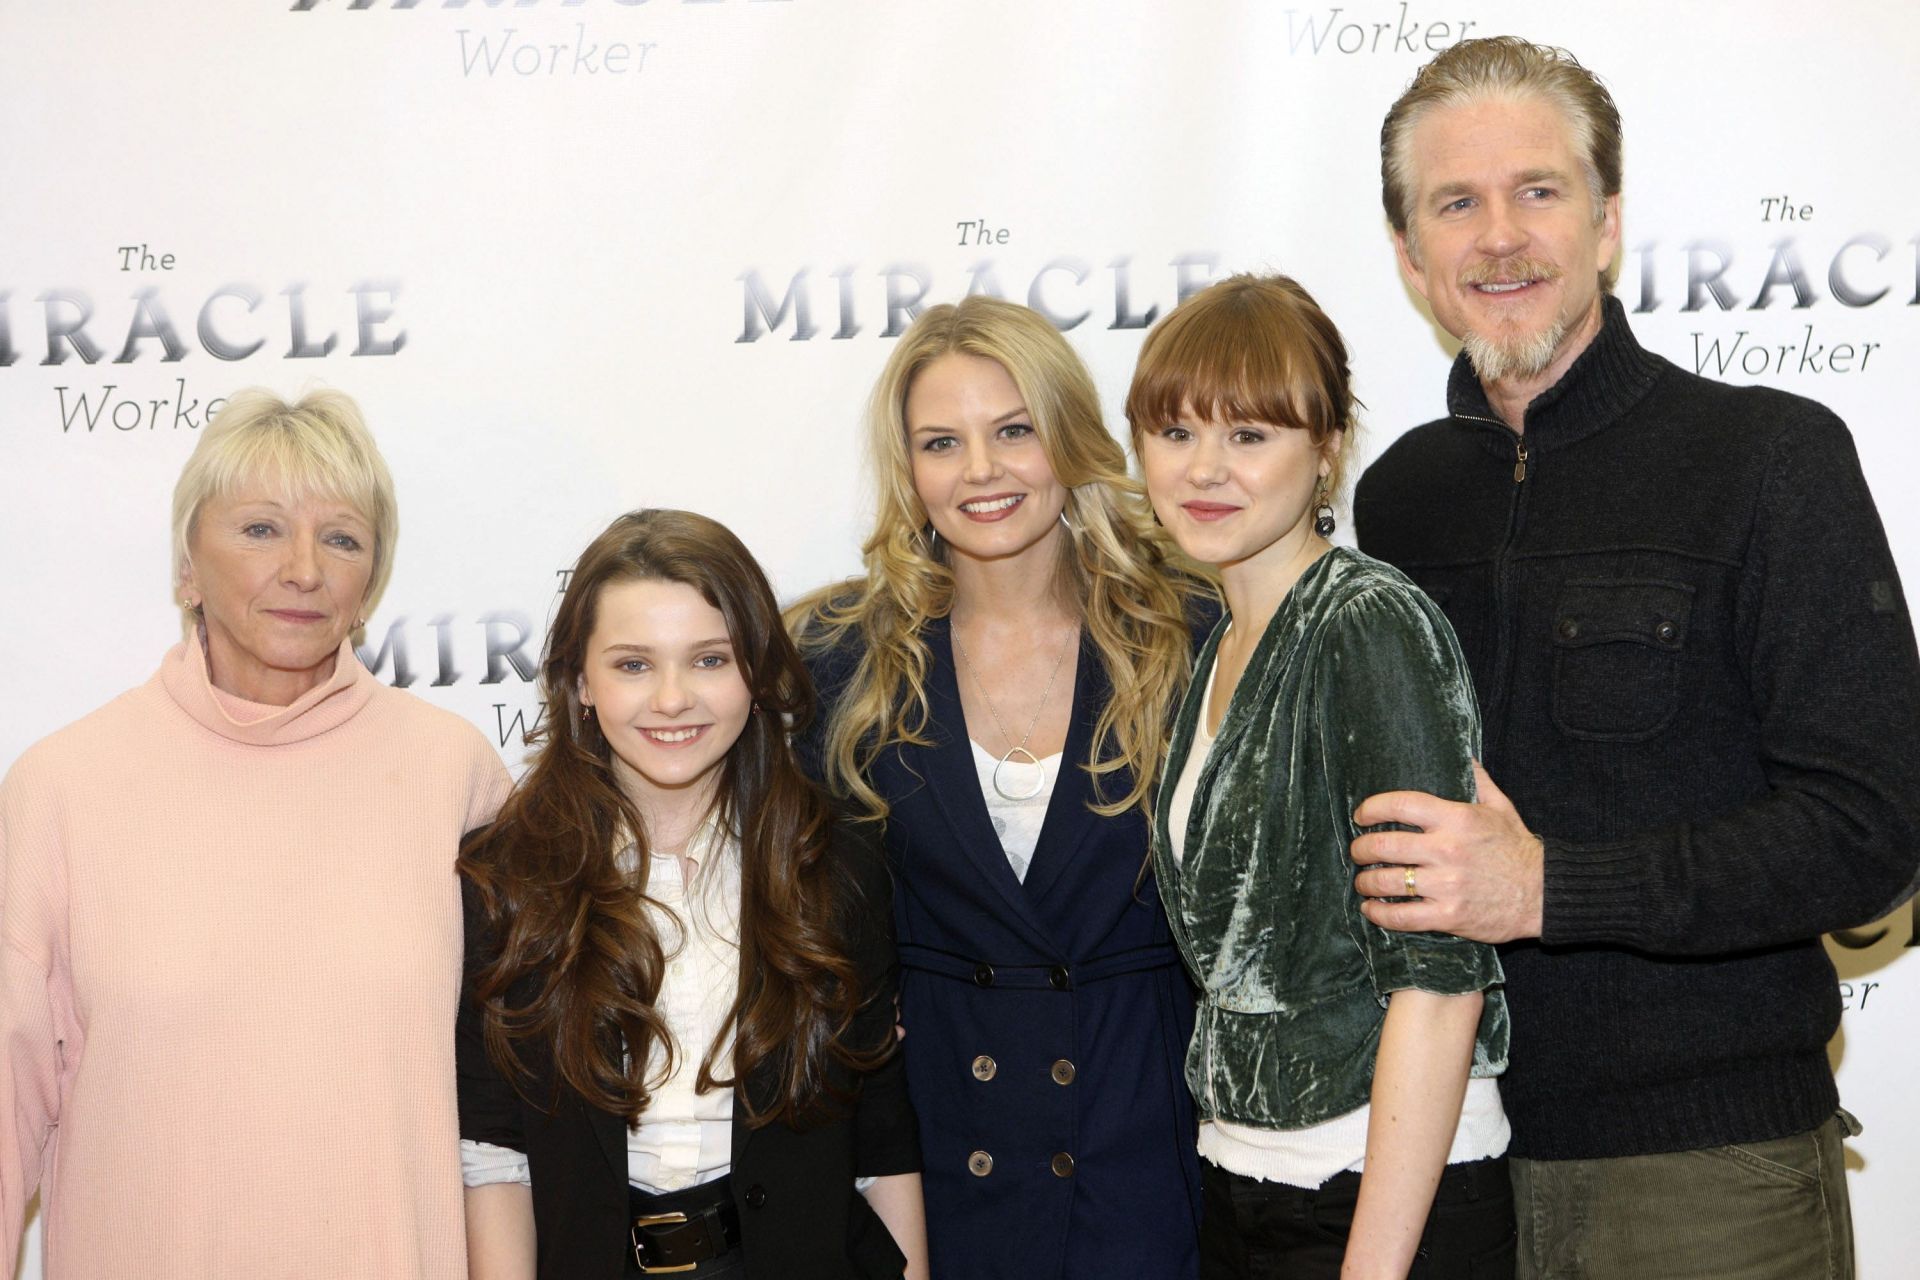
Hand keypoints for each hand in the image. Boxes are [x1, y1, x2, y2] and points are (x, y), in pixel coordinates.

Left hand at [1349, 762, 1544, 942]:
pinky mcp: (1449, 916)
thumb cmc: (1517, 848)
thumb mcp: (1500, 806)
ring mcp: (1447, 885)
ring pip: (1387, 882)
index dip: (1371, 808)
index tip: (1361, 815)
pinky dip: (1380, 914)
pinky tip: (1371, 909)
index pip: (1400, 805)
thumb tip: (1460, 754)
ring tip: (1363, 881)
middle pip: (1384, 845)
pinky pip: (1402, 916)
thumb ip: (1477, 780)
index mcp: (1457, 819)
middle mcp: (1448, 850)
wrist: (1545, 894)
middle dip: (1361, 849)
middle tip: (1358, 852)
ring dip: (1365, 882)